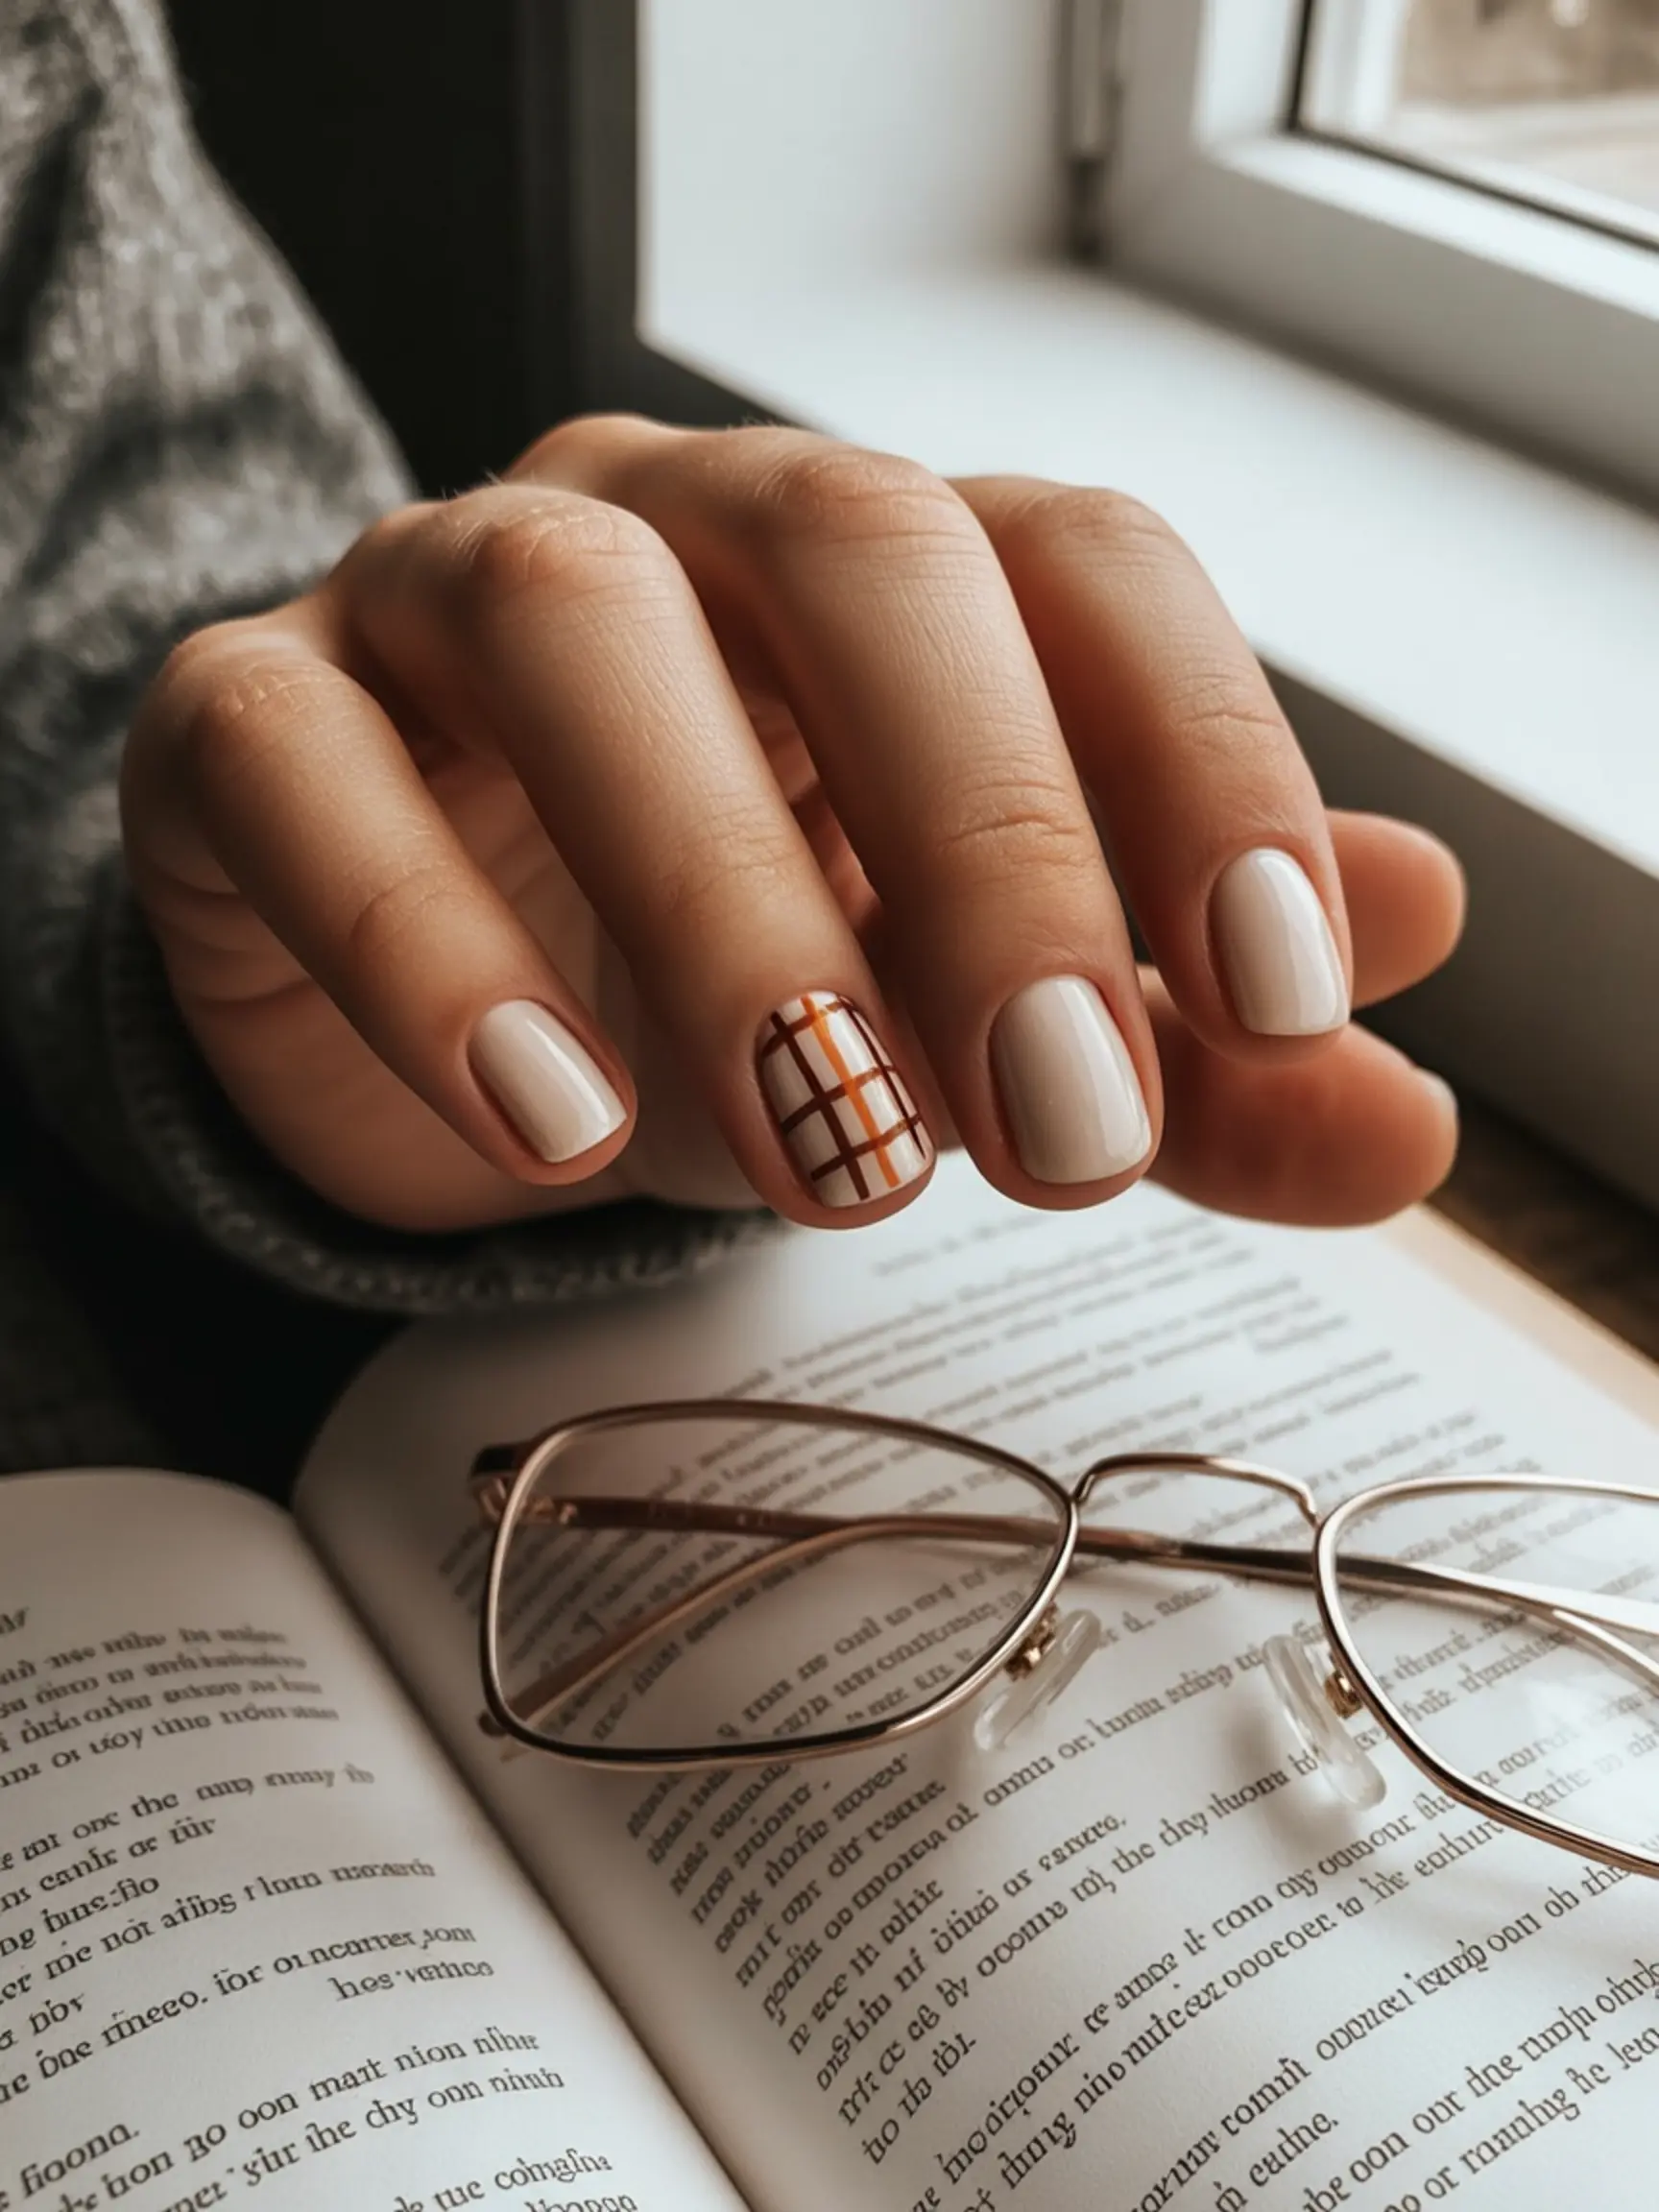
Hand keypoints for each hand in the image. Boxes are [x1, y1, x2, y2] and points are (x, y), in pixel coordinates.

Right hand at [122, 418, 1462, 1234]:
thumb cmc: (724, 990)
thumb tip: (1401, 1110)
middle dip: (988, 840)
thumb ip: (1180, 1064)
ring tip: (827, 1152)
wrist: (425, 1015)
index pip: (1083, 568)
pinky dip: (424, 939)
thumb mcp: (965, 1037)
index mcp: (884, 574)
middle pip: (855, 554)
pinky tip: (547, 1125)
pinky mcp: (251, 717)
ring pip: (572, 626)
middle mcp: (677, 530)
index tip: (1285, 997)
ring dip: (724, 897)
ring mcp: (440, 594)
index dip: (1206, 755)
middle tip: (1059, 1127)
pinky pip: (303, 765)